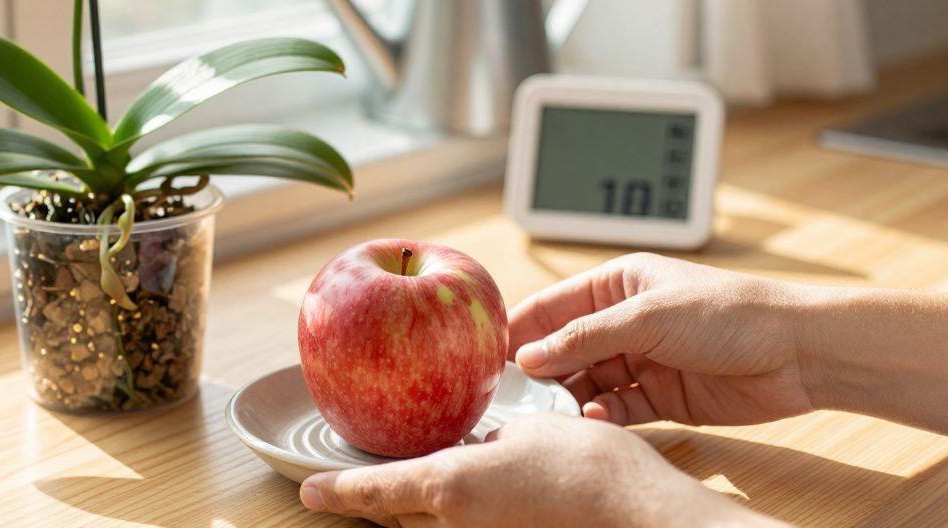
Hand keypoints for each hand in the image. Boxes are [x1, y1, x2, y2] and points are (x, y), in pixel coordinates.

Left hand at [299, 413, 774, 527]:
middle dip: (375, 504)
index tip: (309, 491)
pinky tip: (467, 500)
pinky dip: (454, 518)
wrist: (638, 514)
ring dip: (414, 513)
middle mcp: (457, 526)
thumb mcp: (526, 431)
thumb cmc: (584, 463)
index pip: (376, 492)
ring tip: (409, 490)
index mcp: (449, 486)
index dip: (338, 491)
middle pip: (396, 520)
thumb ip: (489, 440)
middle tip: (356, 488)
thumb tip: (480, 446)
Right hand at [509, 253, 815, 426]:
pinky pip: (620, 409)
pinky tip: (598, 421)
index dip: (519, 329)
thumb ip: (584, 338)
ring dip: (572, 399)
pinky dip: (605, 417)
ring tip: (558, 414)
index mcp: (617, 284)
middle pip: (565, 349)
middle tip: (518, 396)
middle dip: (542, 372)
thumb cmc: (730, 312)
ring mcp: (644, 359)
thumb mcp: (647, 316)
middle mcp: (626, 320)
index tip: (488, 355)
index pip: (552, 306)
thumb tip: (529, 356)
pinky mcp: (663, 397)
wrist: (797, 351)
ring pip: (589, 383)